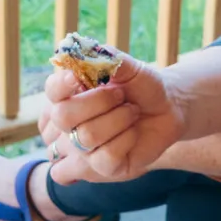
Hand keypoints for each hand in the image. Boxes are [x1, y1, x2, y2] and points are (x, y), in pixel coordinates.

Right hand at [41, 52, 184, 184]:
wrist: (168, 108)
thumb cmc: (143, 87)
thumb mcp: (130, 67)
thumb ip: (107, 58)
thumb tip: (82, 52)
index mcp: (70, 96)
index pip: (52, 91)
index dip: (60, 85)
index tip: (76, 77)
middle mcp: (70, 125)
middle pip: (63, 116)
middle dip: (98, 101)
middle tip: (120, 95)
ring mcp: (84, 149)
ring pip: (86, 137)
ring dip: (118, 118)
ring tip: (131, 111)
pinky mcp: (103, 169)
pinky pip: (105, 157)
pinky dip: (126, 139)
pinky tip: (133, 132)